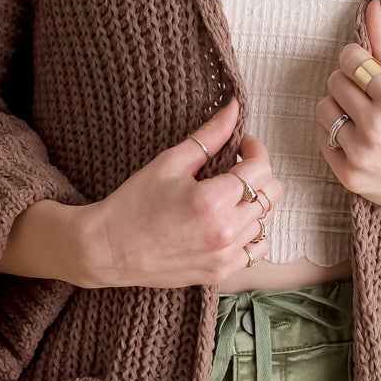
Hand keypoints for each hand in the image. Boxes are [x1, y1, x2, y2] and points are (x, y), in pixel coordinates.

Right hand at [83, 96, 282, 288]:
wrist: (109, 249)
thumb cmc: (134, 203)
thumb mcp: (170, 162)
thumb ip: (209, 136)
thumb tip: (234, 108)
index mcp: (213, 200)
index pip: (260, 168)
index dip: (255, 149)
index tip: (241, 145)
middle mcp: (225, 231)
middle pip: (271, 194)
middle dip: (258, 173)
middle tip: (236, 167)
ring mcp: (225, 256)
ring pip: (266, 221)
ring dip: (255, 202)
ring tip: (231, 195)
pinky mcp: (220, 272)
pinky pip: (257, 251)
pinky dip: (253, 233)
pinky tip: (234, 222)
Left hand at [316, 0, 380, 222]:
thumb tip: (371, 4)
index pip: (351, 59)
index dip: (357, 61)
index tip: (369, 70)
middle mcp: (377, 127)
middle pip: (334, 82)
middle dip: (348, 83)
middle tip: (370, 95)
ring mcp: (361, 155)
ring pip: (323, 109)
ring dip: (338, 108)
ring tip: (363, 117)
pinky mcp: (350, 176)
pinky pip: (322, 139)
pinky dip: (336, 135)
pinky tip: (359, 138)